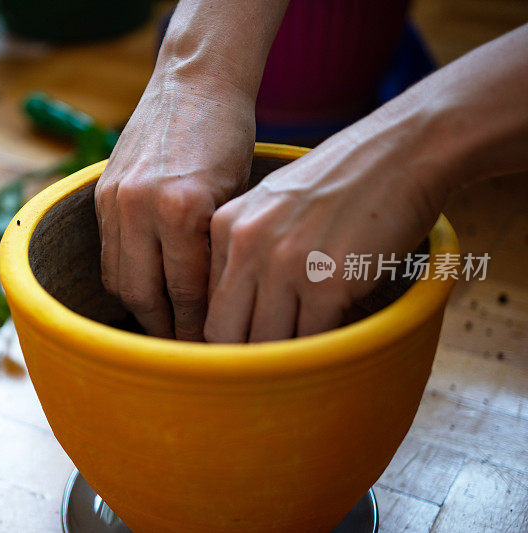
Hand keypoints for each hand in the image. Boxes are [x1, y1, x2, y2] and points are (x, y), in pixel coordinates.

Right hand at [95, 74, 256, 339]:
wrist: (195, 83)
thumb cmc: (231, 137)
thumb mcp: (236, 198)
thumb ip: (216, 251)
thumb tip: (213, 310)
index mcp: (182, 208)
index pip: (186, 292)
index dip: (197, 329)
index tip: (208, 353)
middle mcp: (140, 206)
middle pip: (143, 295)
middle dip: (165, 331)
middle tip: (184, 354)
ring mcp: (115, 199)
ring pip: (118, 279)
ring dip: (140, 310)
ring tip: (163, 330)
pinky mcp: (102, 194)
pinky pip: (107, 254)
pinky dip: (125, 278)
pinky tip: (144, 290)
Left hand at [205, 115, 448, 342]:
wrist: (402, 153)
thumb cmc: (340, 184)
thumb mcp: (271, 206)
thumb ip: (245, 251)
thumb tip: (238, 315)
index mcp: (225, 226)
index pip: (207, 305)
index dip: (226, 336)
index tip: (244, 351)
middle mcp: (246, 245)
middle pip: (225, 332)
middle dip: (245, 358)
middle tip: (271, 368)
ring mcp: (285, 264)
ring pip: (267, 343)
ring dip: (288, 356)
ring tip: (307, 353)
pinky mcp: (327, 282)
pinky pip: (312, 341)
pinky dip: (322, 349)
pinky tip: (335, 335)